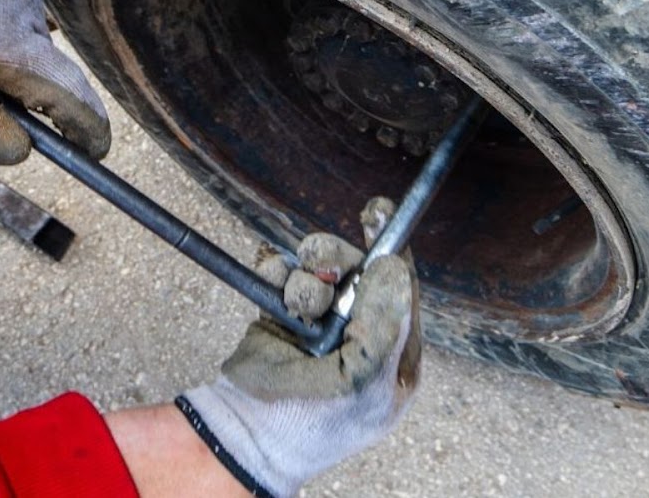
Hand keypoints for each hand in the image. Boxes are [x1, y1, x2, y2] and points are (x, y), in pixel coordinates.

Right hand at [180, 198, 421, 496]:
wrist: (247, 436)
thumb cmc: (314, 424)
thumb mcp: (365, 381)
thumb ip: (387, 324)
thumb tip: (394, 266)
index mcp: (392, 353)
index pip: (401, 289)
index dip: (390, 252)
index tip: (377, 212)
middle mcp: (358, 332)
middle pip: (357, 269)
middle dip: (336, 262)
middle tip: (318, 265)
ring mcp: (318, 323)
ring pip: (318, 269)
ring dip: (303, 279)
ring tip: (296, 307)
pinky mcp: (281, 315)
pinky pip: (280, 273)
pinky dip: (273, 272)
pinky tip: (272, 290)